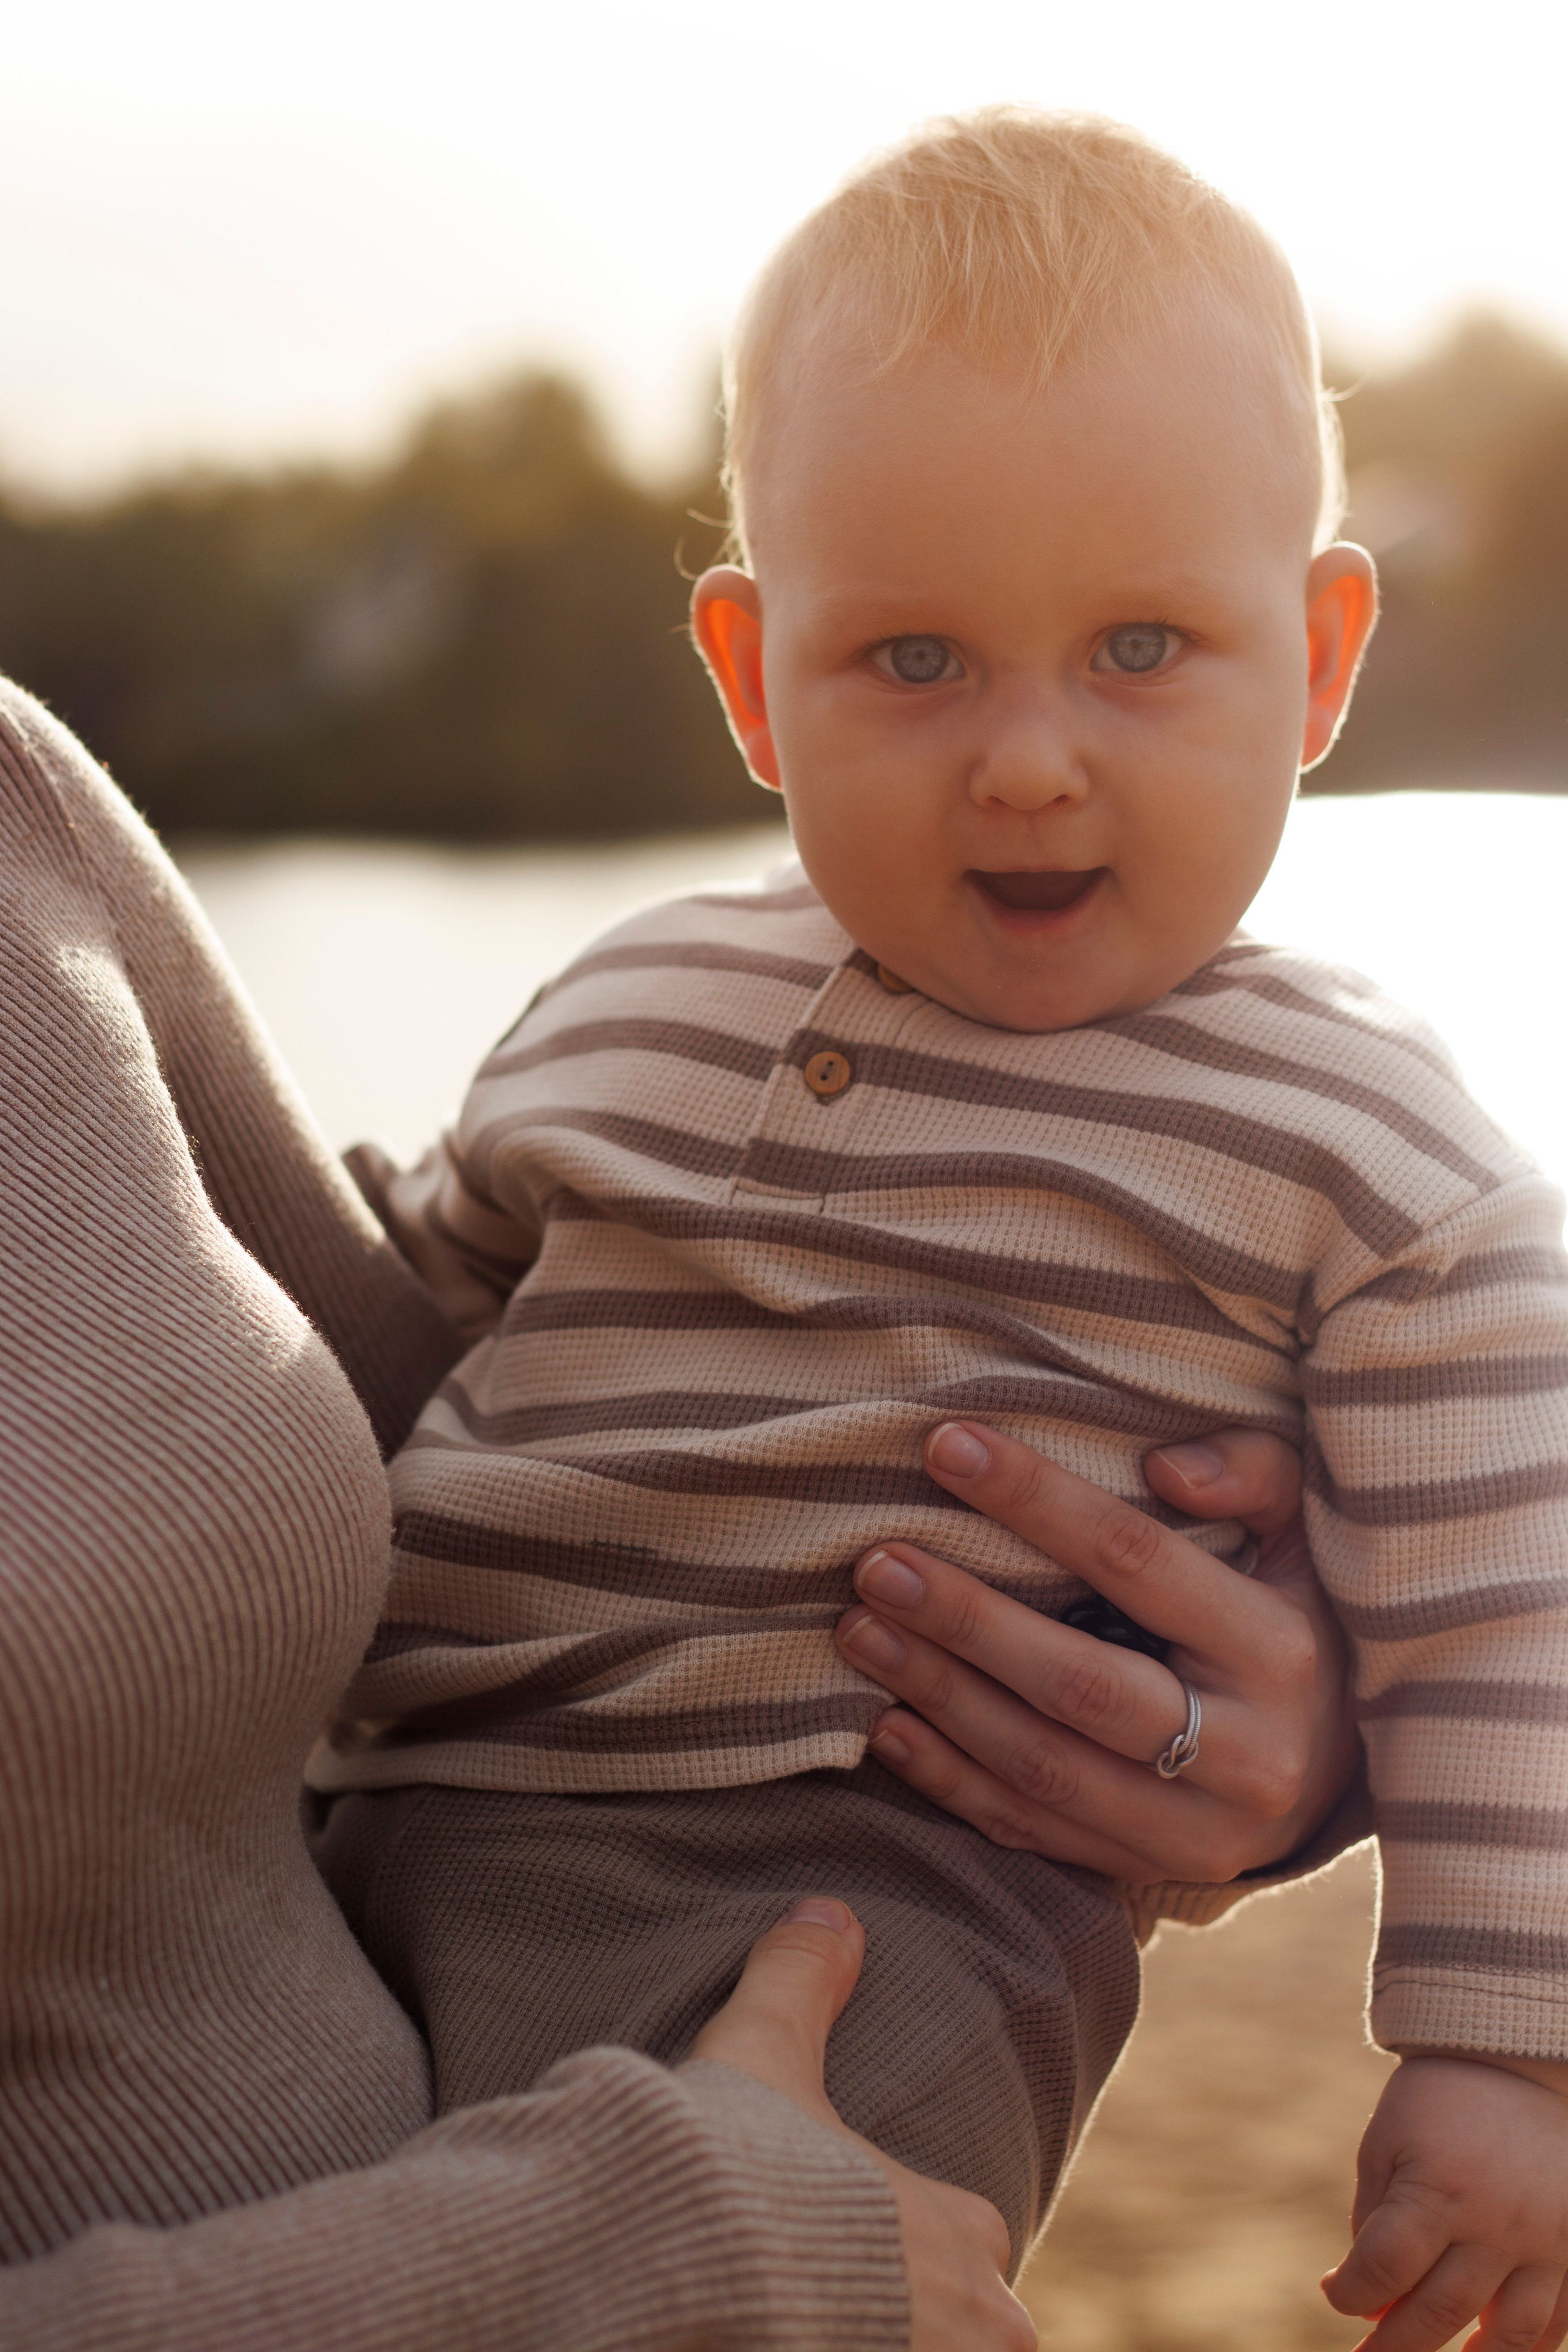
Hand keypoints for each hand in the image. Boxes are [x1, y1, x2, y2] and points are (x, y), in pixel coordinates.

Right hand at [692, 1899, 1034, 2351]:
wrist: (677, 2275)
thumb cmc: (738, 2168)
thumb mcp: (765, 2052)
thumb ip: (801, 1980)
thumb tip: (829, 1911)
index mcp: (960, 2238)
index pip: (974, 2241)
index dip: (914, 2237)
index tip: (855, 2231)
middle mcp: (968, 2332)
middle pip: (967, 2330)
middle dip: (912, 2317)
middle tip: (837, 2295)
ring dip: (885, 2340)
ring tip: (808, 2321)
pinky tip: (772, 2341)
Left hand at [834, 1421, 1358, 1884]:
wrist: (1350, 1767)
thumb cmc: (1307, 1613)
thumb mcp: (1310, 1532)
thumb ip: (1255, 1474)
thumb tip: (1165, 1466)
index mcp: (1280, 1651)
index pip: (1137, 1561)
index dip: (1037, 1500)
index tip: (947, 1445)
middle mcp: (1247, 1756)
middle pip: (1078, 1684)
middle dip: (966, 1621)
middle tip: (878, 1564)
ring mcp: (1197, 1833)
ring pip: (1043, 1770)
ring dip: (940, 1698)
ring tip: (861, 1632)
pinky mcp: (1152, 1875)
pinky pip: (1032, 1834)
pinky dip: (950, 1783)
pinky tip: (886, 1727)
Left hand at [1323, 2055, 1567, 2351]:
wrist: (1511, 2061)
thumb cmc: (1434, 2104)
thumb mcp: (1385, 2145)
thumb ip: (1373, 2223)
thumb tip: (1368, 2304)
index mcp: (1438, 2190)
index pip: (1384, 2271)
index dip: (1350, 2294)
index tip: (1336, 2294)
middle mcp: (1496, 2224)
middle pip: (1439, 2312)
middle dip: (1395, 2346)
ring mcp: (1546, 2241)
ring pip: (1511, 2336)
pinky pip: (1559, 2319)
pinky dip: (1528, 2345)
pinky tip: (1493, 2348)